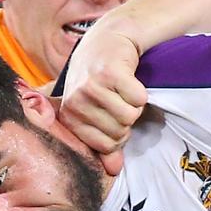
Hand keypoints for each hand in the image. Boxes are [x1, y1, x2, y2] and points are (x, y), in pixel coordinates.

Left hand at [59, 29, 146, 175]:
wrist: (107, 40)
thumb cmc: (99, 80)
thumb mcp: (96, 112)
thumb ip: (105, 144)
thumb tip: (114, 171)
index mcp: (69, 116)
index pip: (105, 146)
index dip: (118, 135)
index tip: (112, 115)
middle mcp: (75, 101)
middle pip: (119, 131)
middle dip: (126, 118)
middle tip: (118, 98)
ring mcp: (91, 85)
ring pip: (130, 116)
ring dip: (134, 104)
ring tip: (122, 89)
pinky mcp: (110, 72)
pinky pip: (139, 99)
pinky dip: (140, 91)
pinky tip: (129, 78)